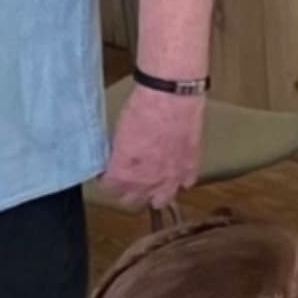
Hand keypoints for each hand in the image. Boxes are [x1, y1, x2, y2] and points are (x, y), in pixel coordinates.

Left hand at [101, 84, 202, 210]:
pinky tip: (174, 174)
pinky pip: (184, 185)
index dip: (107, 180)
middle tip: (126, 180)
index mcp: (123, 173)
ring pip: (159, 200)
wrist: (171, 96)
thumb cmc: (142, 108)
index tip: (108, 174)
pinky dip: (179, 181)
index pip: (110, 189)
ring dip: (153, 194)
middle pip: (132, 201)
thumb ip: (117, 155)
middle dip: (127, 192)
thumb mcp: (118, 133)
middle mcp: (147, 181)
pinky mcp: (190, 167)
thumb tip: (115, 160)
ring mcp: (170, 177)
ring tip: (150, 183)